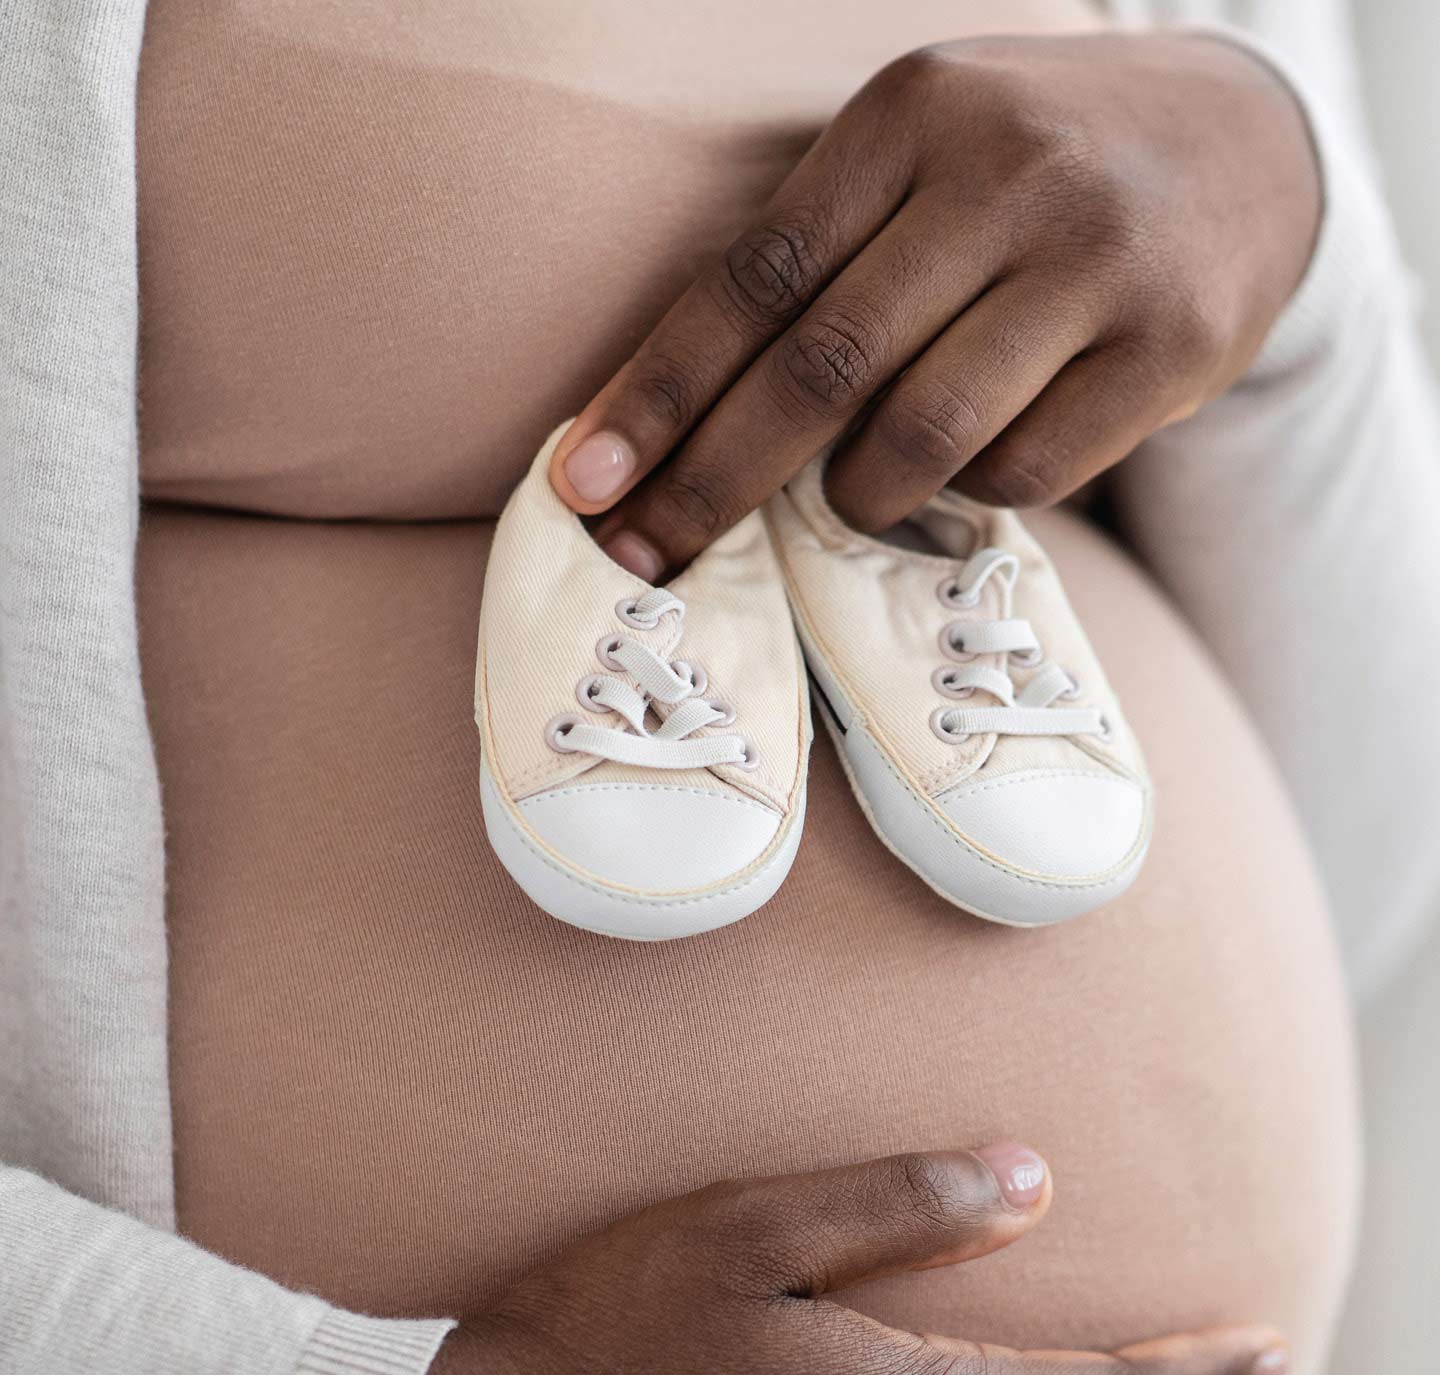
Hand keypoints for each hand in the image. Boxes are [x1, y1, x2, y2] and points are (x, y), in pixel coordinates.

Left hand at [547, 31, 1320, 577]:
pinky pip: (1022, 473)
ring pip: (923, 438)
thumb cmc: (1033, 172)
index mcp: (911, 115)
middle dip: (713, 484)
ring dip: (857, 498)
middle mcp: (1005, 175)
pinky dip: (973, 492)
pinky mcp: (1171, 347)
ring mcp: (1096, 262)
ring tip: (851, 496)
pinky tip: (979, 457)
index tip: (583, 485)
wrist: (1247, 141)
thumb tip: (684, 424)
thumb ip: (824, 260)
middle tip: (642, 562)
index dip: (658, 392)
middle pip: (821, 370)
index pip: (753, 277)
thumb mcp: (924, 157)